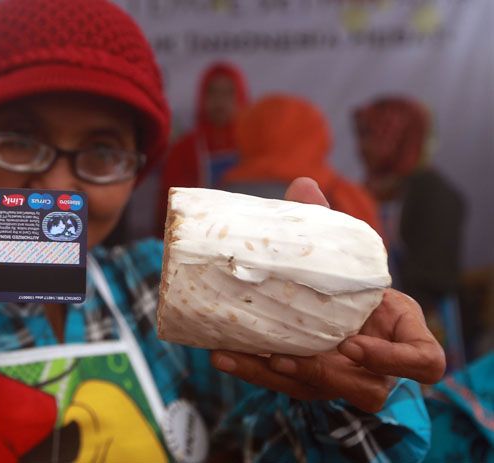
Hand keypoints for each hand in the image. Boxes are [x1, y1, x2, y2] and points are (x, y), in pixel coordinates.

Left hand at [209, 178, 445, 412]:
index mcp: (401, 334)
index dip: (394, 360)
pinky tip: (222, 355)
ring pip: (316, 391)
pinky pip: (284, 384)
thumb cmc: (352, 280)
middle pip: (364, 389)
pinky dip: (253, 370)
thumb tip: (303, 183)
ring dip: (275, 377)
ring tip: (238, 357)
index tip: (351, 346)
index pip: (424, 362)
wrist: (333, 303)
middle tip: (282, 358)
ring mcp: (342, 379)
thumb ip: (328, 225)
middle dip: (321, 375)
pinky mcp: (310, 382)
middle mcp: (376, 366)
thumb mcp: (345, 255)